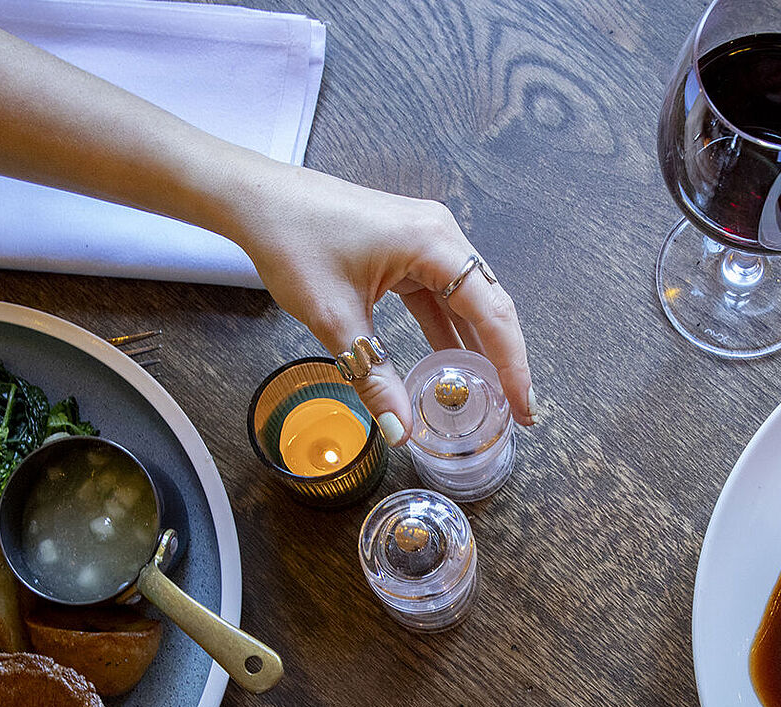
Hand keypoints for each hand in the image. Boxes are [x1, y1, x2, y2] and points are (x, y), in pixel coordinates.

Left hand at [229, 164, 535, 444]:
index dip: (512, 365)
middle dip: (504, 359)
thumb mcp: (335, 319)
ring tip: (490, 394)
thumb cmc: (294, 241)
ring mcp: (425, 238)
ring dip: (477, 346)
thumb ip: (372, 377)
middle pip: (490, 304)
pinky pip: (439, 294)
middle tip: (515, 411)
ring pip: (467, 301)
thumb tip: (400, 430)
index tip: (524, 408)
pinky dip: (448, 329)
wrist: (257, 201)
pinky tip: (451, 363)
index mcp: (433, 243)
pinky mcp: (406, 247)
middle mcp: (440, 234)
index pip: (492, 312)